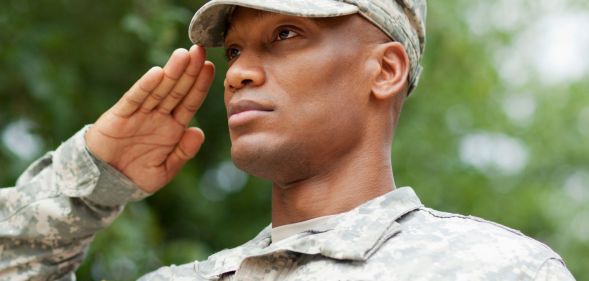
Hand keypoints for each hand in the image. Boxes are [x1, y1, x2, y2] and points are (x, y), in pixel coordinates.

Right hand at [85, 45, 214, 192]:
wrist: (104, 182)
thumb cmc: (136, 175)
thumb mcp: (165, 170)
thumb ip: (183, 153)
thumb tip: (199, 132)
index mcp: (172, 128)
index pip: (190, 102)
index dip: (200, 85)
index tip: (212, 68)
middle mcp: (158, 116)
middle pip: (177, 90)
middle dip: (189, 70)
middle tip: (200, 50)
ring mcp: (140, 114)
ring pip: (159, 90)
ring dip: (171, 72)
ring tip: (184, 54)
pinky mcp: (120, 115)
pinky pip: (135, 99)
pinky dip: (145, 87)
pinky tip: (157, 73)